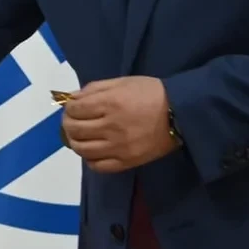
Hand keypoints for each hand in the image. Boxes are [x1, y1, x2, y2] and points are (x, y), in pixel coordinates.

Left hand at [61, 76, 179, 172]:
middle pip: (74, 130)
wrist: (180, 113)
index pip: (74, 109)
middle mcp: (111, 127)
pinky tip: (92, 151)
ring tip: (79, 136)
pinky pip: (99, 166)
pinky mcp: (127, 162)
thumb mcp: (122, 82)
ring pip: (82, 150)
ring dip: (75, 142)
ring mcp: (119, 147)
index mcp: (110, 103)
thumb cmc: (151, 93)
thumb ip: (94, 89)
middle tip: (71, 121)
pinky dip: (90, 159)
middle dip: (67, 124)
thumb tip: (72, 98)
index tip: (71, 107)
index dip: (68, 108)